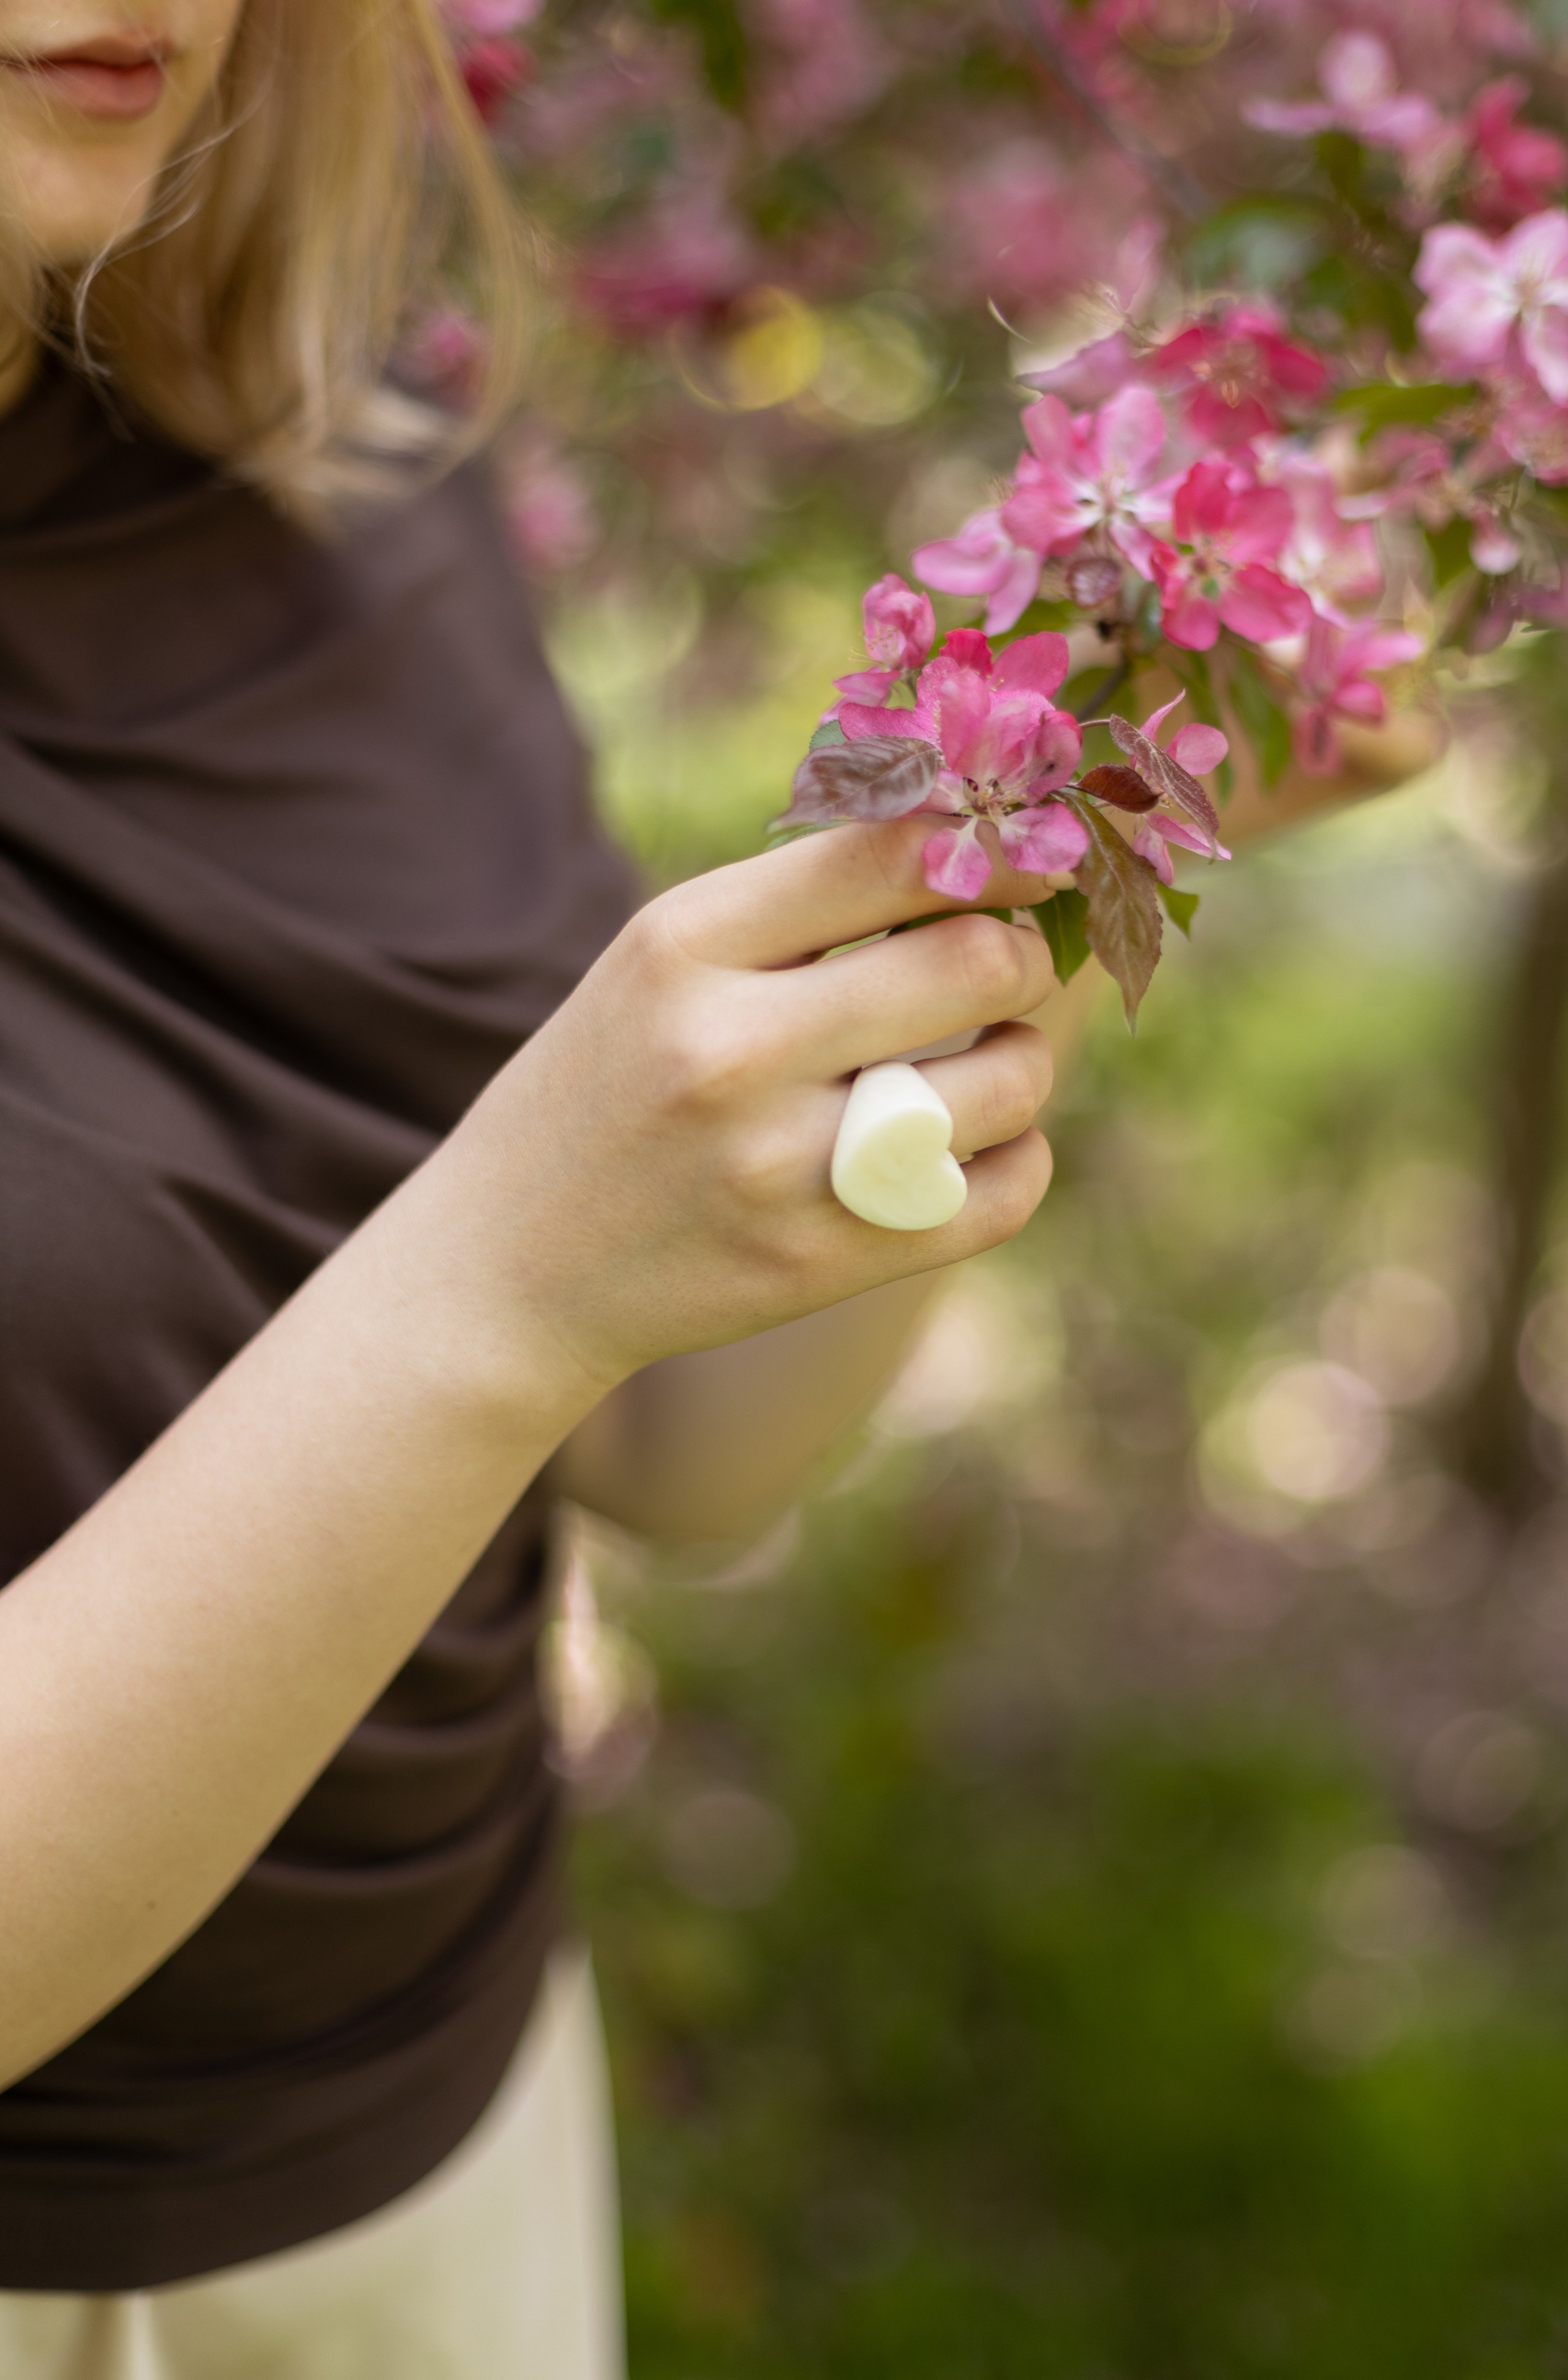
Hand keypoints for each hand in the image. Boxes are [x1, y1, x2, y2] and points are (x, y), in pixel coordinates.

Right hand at [446, 814, 1057, 1396]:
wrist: (509, 1268)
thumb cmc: (612, 1087)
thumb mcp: (660, 965)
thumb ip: (798, 904)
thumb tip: (975, 842)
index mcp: (684, 945)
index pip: (890, 856)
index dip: (994, 848)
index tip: (1033, 858)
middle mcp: (730, 1049)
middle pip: (975, 963)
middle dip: (1022, 956)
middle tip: (1011, 965)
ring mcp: (777, 1166)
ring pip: (1008, 1082)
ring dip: (1021, 1060)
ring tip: (984, 1062)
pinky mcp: (818, 1263)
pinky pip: (999, 1197)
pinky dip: (1020, 1159)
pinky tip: (982, 1144)